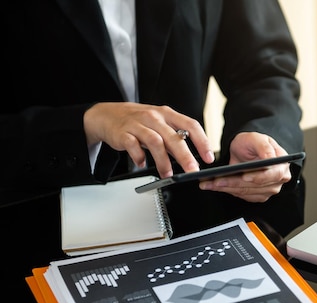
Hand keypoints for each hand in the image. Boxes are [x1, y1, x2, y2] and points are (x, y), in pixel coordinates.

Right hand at [83, 102, 214, 177]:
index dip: (202, 141)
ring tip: (167, 174)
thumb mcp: (160, 123)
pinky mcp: (123, 133)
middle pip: (173, 136)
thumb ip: (175, 137)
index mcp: (167, 114)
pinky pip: (132, 145)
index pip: (190, 125)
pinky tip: (142, 164)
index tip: (208, 157)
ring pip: (155, 142)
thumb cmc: (138, 120)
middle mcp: (154, 117)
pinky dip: (138, 156)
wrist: (108, 114)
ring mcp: (138, 124)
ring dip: (163, 160)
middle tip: (192, 170)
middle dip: (185, 155)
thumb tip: (193, 157)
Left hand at [199, 132, 292, 201]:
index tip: (244, 176)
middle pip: (256, 185)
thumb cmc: (253, 143)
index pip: (272, 174)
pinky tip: (215, 186)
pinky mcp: (259, 195)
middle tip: (216, 180)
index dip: (258, 177)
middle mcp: (278, 179)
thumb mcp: (257, 138)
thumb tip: (269, 158)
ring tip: (210, 183)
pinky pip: (243, 196)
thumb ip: (264, 147)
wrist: (247, 150)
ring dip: (227, 188)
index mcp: (281, 165)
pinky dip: (228, 190)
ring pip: (246, 192)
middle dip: (234, 183)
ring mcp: (269, 189)